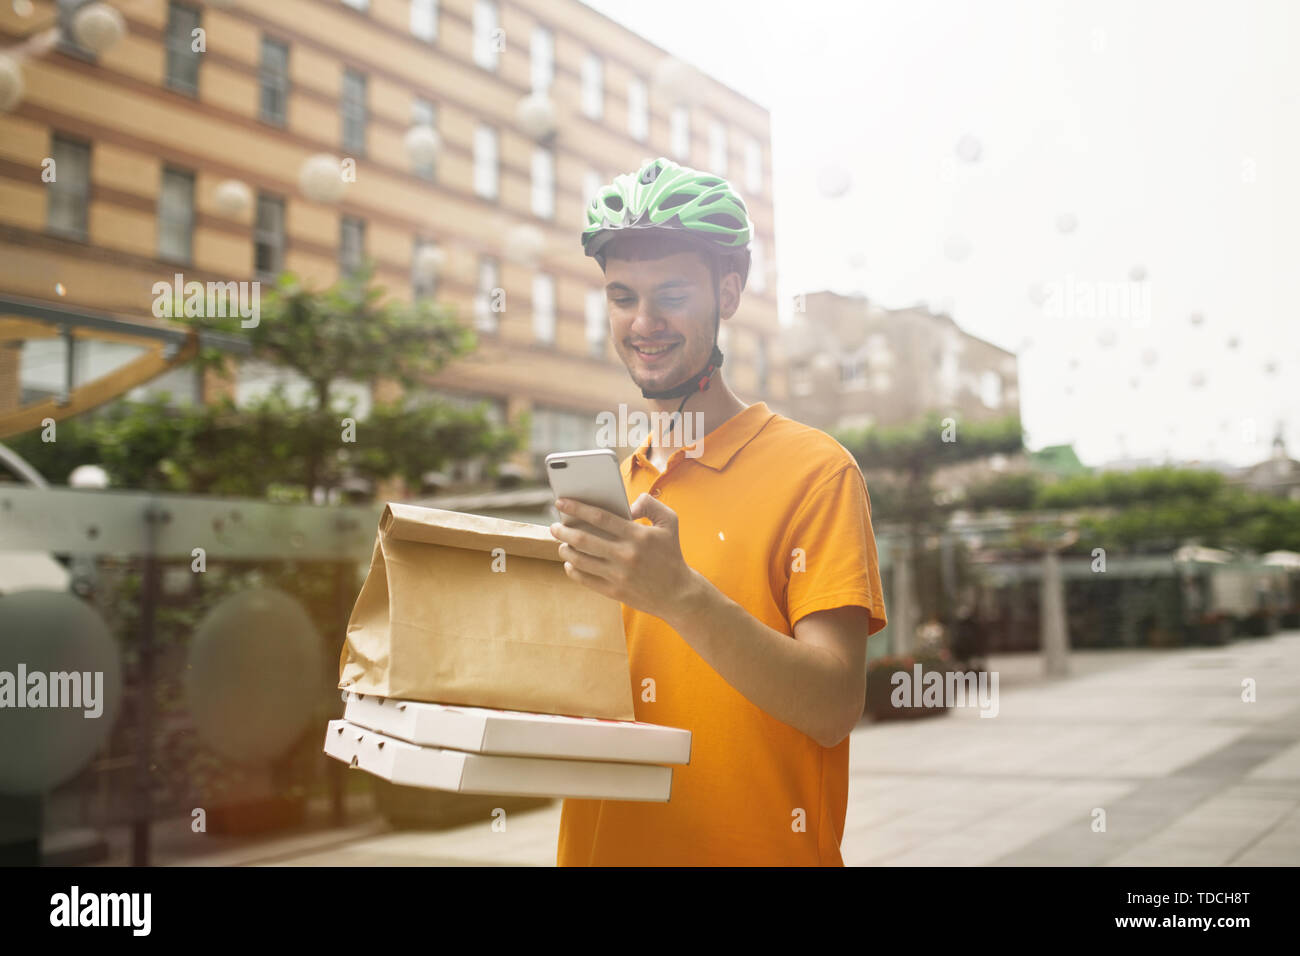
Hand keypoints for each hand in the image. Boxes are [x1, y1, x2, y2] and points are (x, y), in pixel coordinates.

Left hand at [549, 494, 703, 623]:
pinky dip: (572, 570)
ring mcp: (618, 575)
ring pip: (580, 560)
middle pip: (583, 539)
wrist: (678, 594)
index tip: (561, 502)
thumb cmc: (671, 554)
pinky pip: (585, 579)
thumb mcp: (670, 522)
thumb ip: (650, 504)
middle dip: (563, 530)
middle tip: (554, 526)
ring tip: (561, 543)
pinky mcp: (614, 591)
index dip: (577, 508)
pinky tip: (570, 562)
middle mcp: (626, 555)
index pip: (600, 517)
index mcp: (638, 535)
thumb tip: (628, 503)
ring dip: (565, 549)